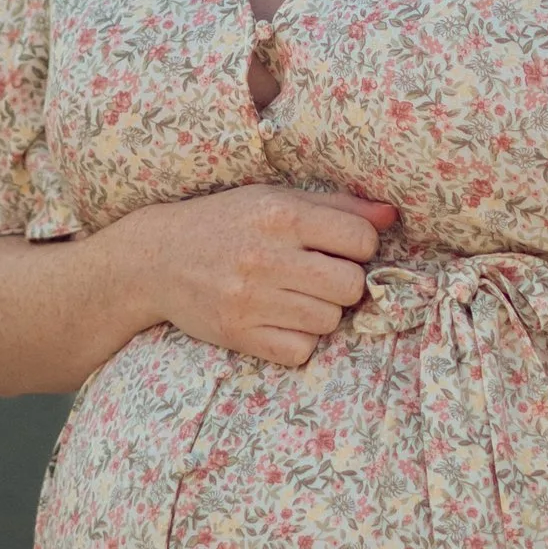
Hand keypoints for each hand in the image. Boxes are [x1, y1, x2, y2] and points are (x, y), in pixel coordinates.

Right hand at [130, 182, 397, 366]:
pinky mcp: (238, 334)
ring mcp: (250, 299)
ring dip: (322, 312)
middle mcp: (266, 256)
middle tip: (320, 277)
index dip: (360, 247)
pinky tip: (280, 320)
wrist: (155, 259)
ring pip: (329, 321)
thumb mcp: (275, 198)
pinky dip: (298, 340)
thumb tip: (392, 216)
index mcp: (280, 215)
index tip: (340, 248)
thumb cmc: (225, 223)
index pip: (360, 240)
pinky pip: (300, 350)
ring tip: (296, 297)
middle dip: (343, 283)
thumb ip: (337, 206)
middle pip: (351, 286)